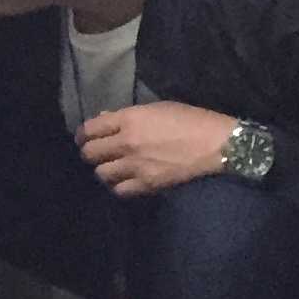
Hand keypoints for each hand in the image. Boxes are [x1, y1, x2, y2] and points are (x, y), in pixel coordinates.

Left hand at [77, 102, 238, 197]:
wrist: (215, 143)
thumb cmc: (189, 119)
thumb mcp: (156, 108)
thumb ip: (127, 115)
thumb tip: (105, 118)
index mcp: (129, 119)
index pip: (90, 129)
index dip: (83, 135)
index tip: (84, 138)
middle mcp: (126, 142)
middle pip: (90, 154)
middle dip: (90, 153)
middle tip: (97, 154)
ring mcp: (136, 166)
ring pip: (101, 174)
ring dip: (104, 170)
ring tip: (112, 168)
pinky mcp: (147, 184)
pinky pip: (120, 190)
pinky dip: (118, 186)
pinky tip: (124, 181)